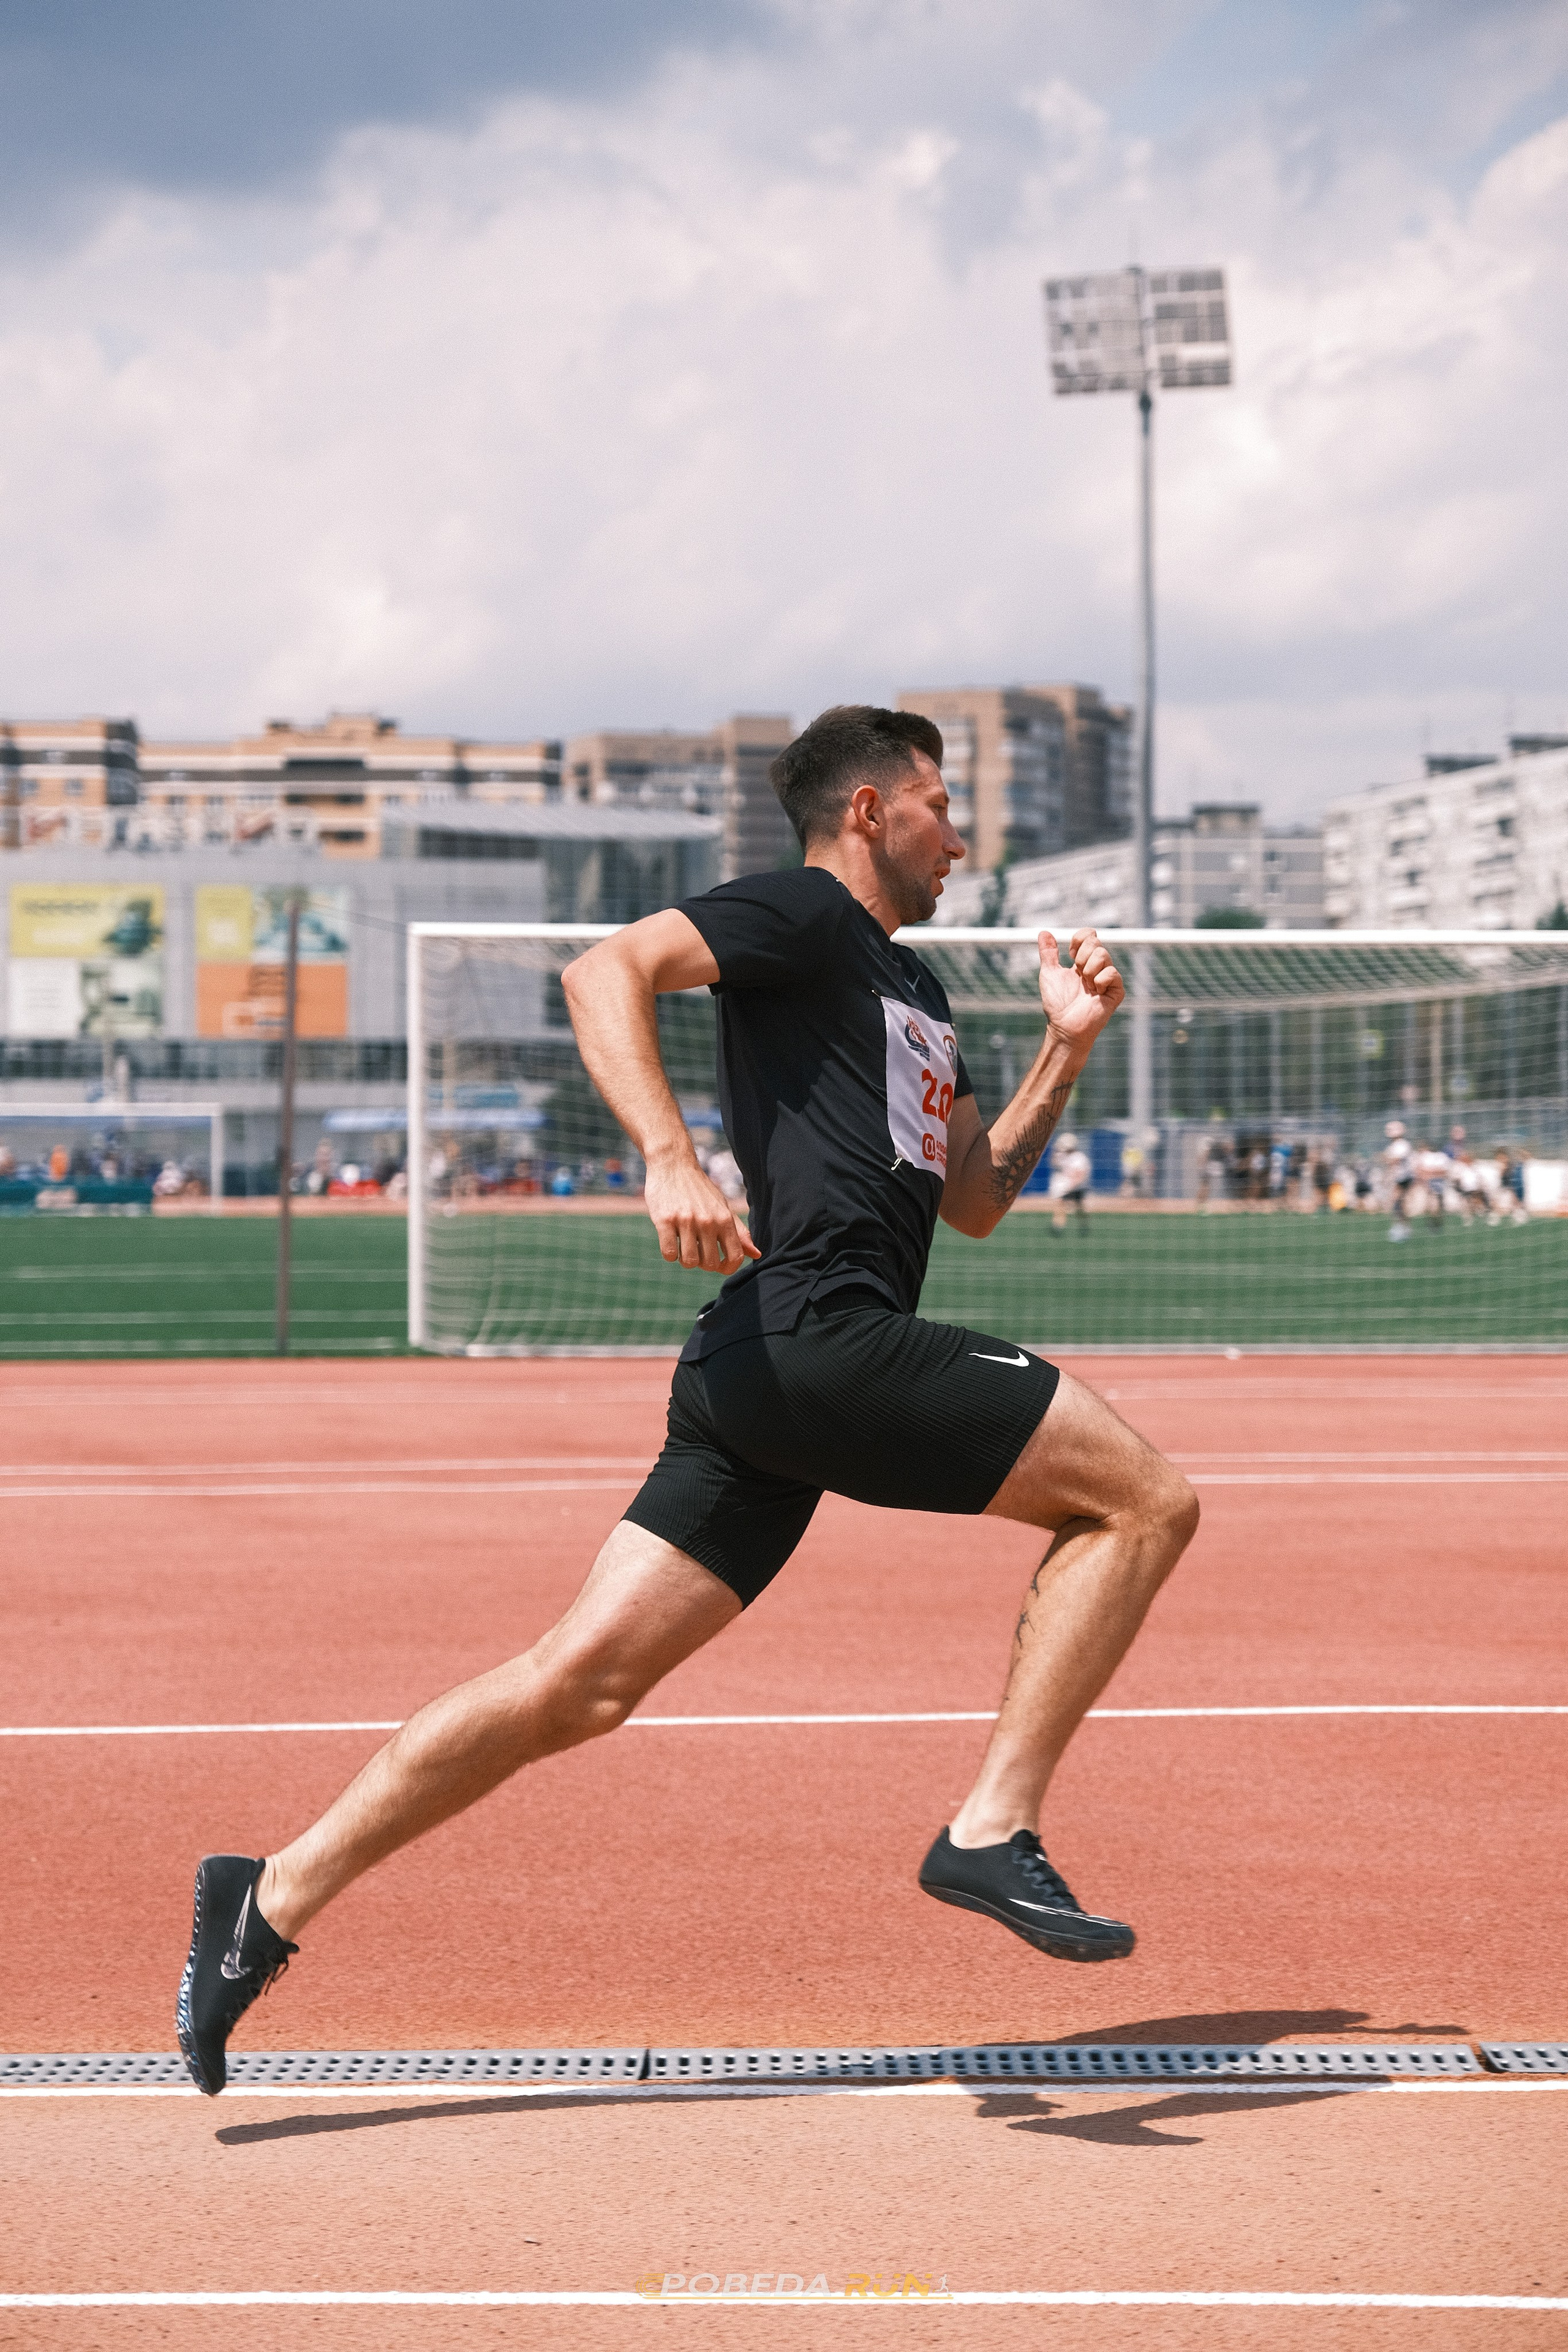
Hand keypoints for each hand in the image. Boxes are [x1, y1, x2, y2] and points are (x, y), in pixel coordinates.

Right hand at [644, 1150, 760, 1272]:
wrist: (674, 1165)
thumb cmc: (700, 1190)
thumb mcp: (723, 1207)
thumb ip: (739, 1232)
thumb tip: (756, 1254)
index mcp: (725, 1219)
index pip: (735, 1256)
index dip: (728, 1268)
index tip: (719, 1266)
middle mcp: (708, 1220)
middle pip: (710, 1264)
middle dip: (703, 1264)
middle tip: (697, 1250)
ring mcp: (686, 1220)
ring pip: (689, 1261)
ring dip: (685, 1259)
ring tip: (683, 1245)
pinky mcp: (665, 1220)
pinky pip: (669, 1254)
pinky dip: (669, 1254)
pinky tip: (670, 1241)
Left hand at [1037, 928, 1123, 1045]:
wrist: (1064, 1026)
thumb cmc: (1057, 1003)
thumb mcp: (1049, 973)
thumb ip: (1048, 953)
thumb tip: (1044, 932)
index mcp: (1084, 961)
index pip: (1089, 936)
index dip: (1079, 939)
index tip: (1070, 954)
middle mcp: (1097, 967)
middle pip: (1096, 942)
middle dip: (1081, 956)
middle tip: (1078, 974)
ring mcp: (1108, 979)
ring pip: (1103, 955)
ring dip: (1088, 969)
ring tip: (1086, 985)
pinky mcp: (1116, 991)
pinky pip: (1112, 973)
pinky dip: (1099, 980)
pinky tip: (1095, 992)